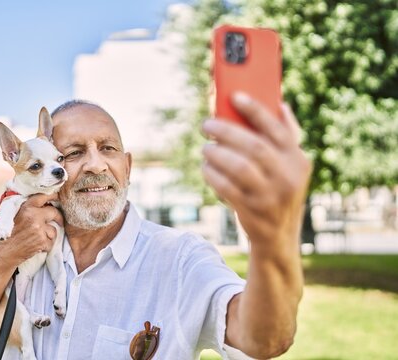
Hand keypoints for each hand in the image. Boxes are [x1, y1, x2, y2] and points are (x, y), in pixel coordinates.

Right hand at [0, 193, 63, 266]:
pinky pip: (51, 242)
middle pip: (54, 212)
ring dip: (48, 235)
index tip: (56, 197)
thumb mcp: (10, 216)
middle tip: (59, 221)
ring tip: (37, 238)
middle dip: (58, 217)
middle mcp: (34, 216)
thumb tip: (36, 203)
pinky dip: (45, 246)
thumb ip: (23, 208)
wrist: (1, 253)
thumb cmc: (3, 235)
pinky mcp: (42, 241)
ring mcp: (39, 229)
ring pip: (53, 230)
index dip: (52, 196)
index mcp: (26, 208)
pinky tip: (36, 246)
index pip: (43, 196)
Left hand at [202, 92, 311, 249]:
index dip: (255, 110)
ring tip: (205, 148)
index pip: (277, 129)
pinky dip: (212, 175)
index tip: (234, 96)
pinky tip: (206, 168)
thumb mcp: (291, 167)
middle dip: (226, 132)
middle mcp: (288, 177)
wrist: (279, 237)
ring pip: (238, 167)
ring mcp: (270, 196)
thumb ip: (287, 137)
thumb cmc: (279, 191)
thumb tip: (280, 105)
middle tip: (207, 125)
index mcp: (298, 160)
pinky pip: (226, 188)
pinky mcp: (252, 211)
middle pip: (254, 146)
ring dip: (216, 154)